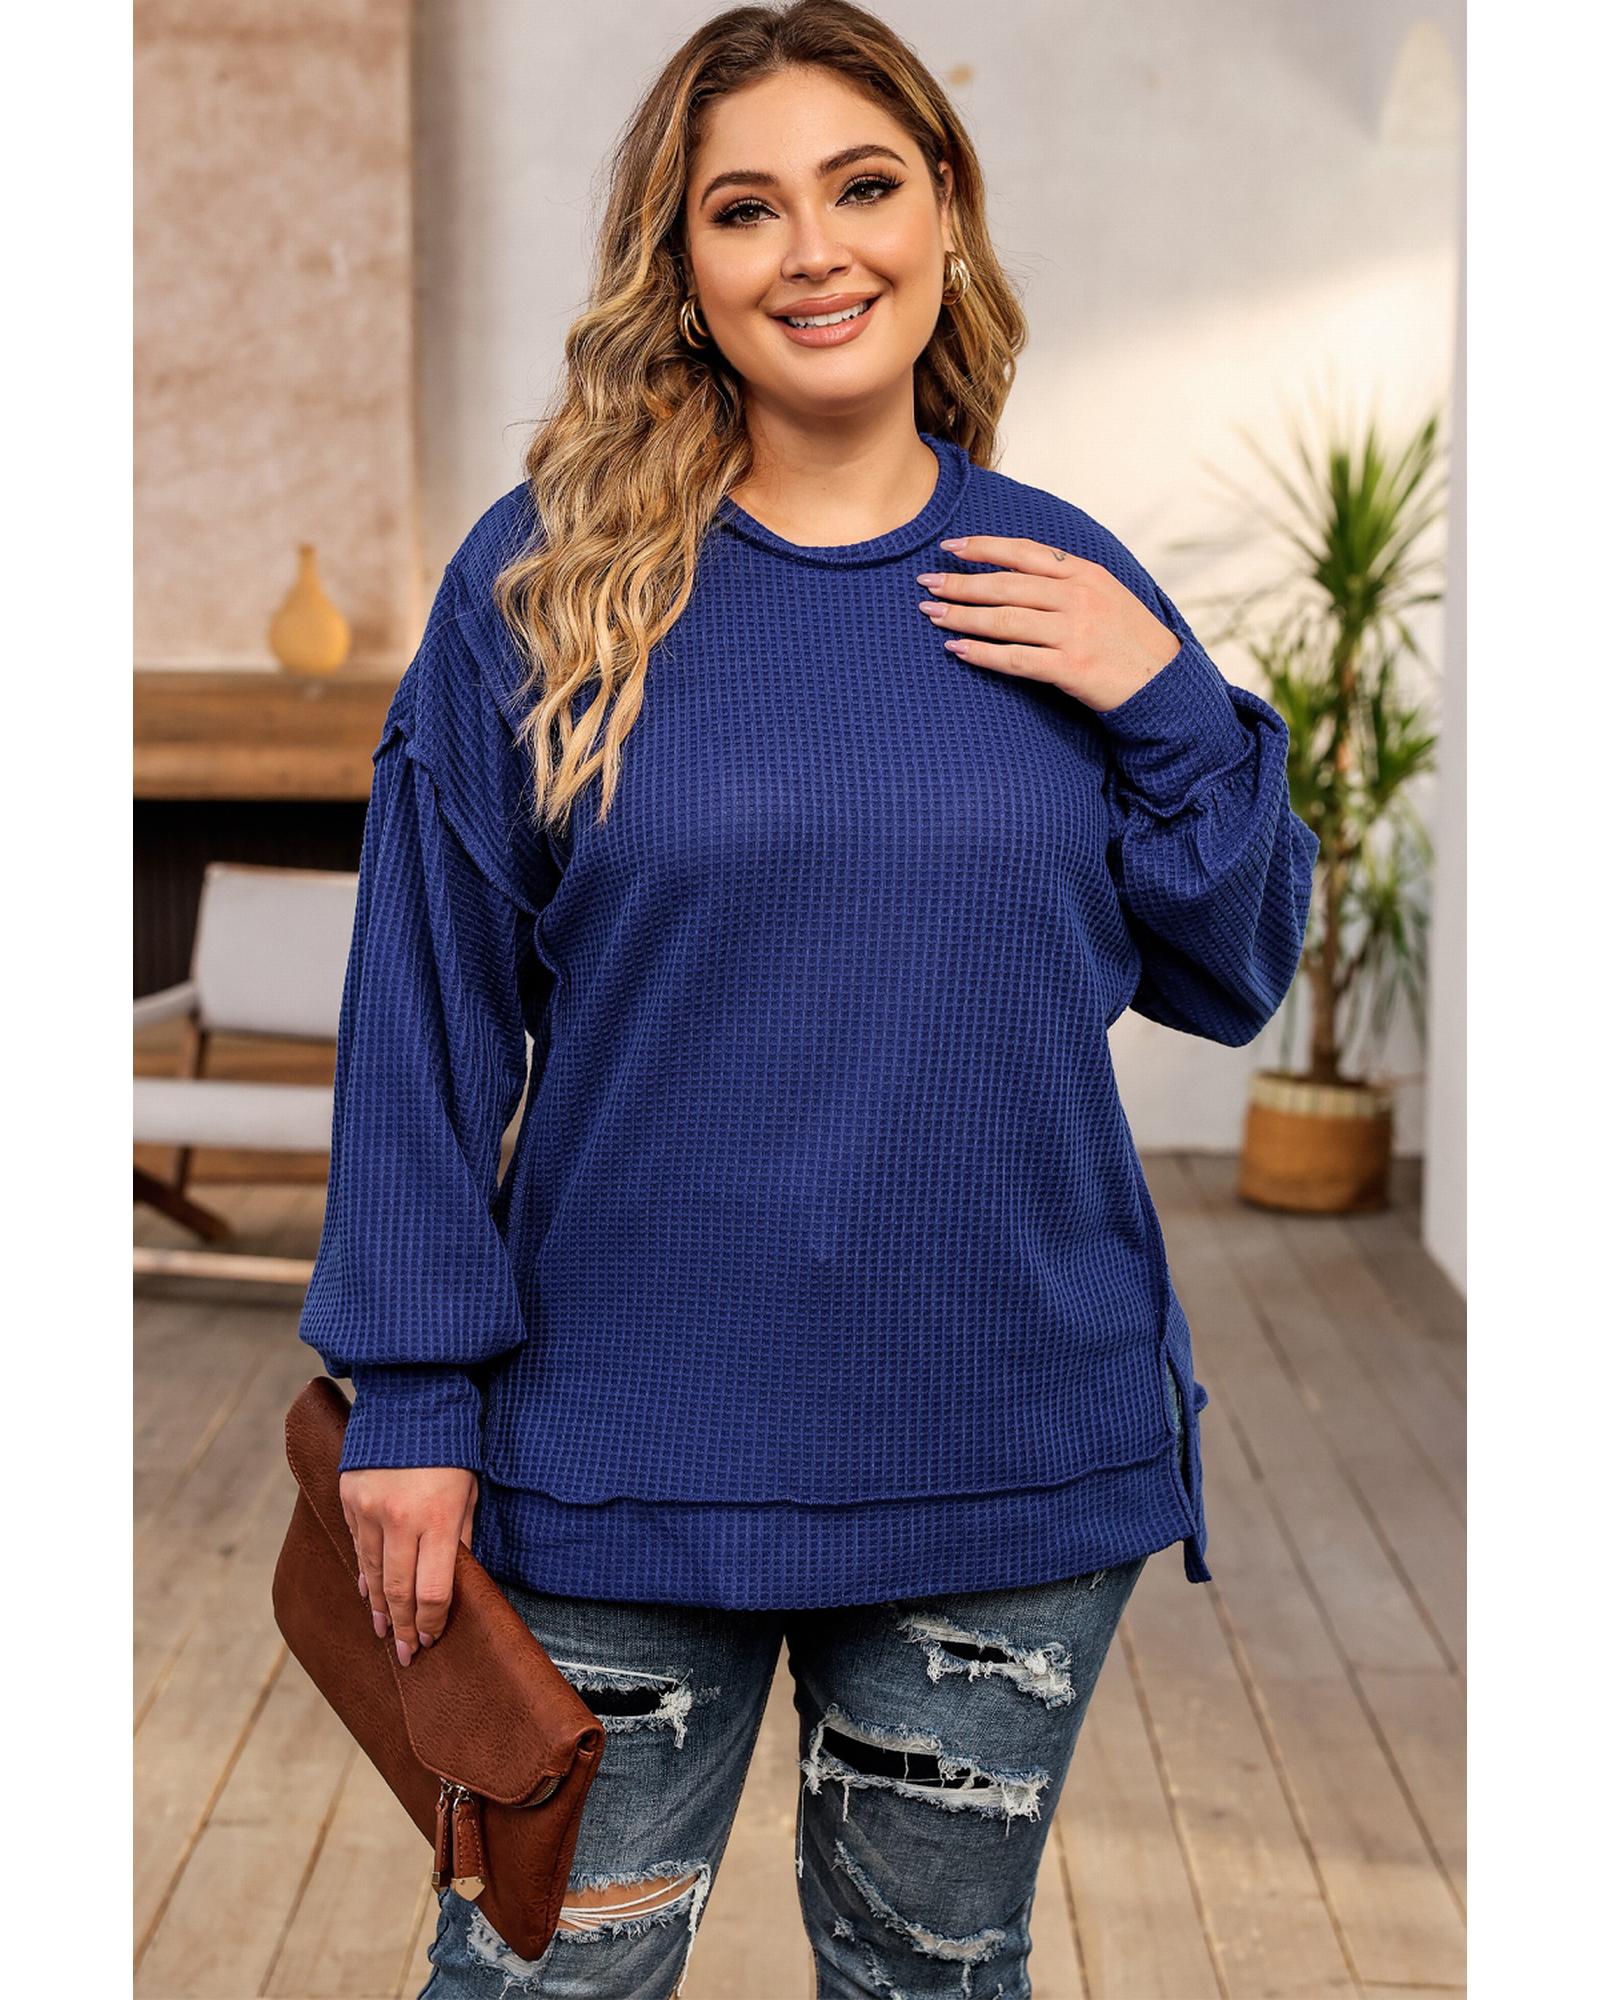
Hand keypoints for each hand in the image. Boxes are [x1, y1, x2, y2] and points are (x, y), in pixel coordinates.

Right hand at [340, 1466, 478, 1665]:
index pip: (432, 1590)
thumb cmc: (453, 1448)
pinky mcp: (349, 1497)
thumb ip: (460, 1538)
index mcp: (437, 1518)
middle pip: (397, 1590)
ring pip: (371, 1572)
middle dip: (403, 1627)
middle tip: (406, 1655)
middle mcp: (399, 1518)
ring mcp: (368, 1508)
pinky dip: (363, 1574)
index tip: (433, 1638)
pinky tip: (367, 1594)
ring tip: (384, 1633)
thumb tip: (454, 1583)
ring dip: (378, 1607)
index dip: (432, 1620)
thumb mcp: (469, 1492)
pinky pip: (356, 1546)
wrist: (413, 1397)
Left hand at [914, 534, 1182, 711]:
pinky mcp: (1071, 668)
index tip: (950, 547)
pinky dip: (983, 655)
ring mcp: (1074, 632)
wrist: (1164, 684)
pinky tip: (957, 651)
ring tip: (932, 615)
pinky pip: (1016, 659)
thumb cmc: (1129, 639)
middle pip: (1006, 584)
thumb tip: (1018, 570)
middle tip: (926, 584)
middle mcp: (1078, 597)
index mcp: (1085, 573)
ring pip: (1005, 619)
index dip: (984, 547)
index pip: (1024, 552)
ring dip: (962, 617)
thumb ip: (1067, 580)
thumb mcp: (1106, 595)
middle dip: (961, 582)